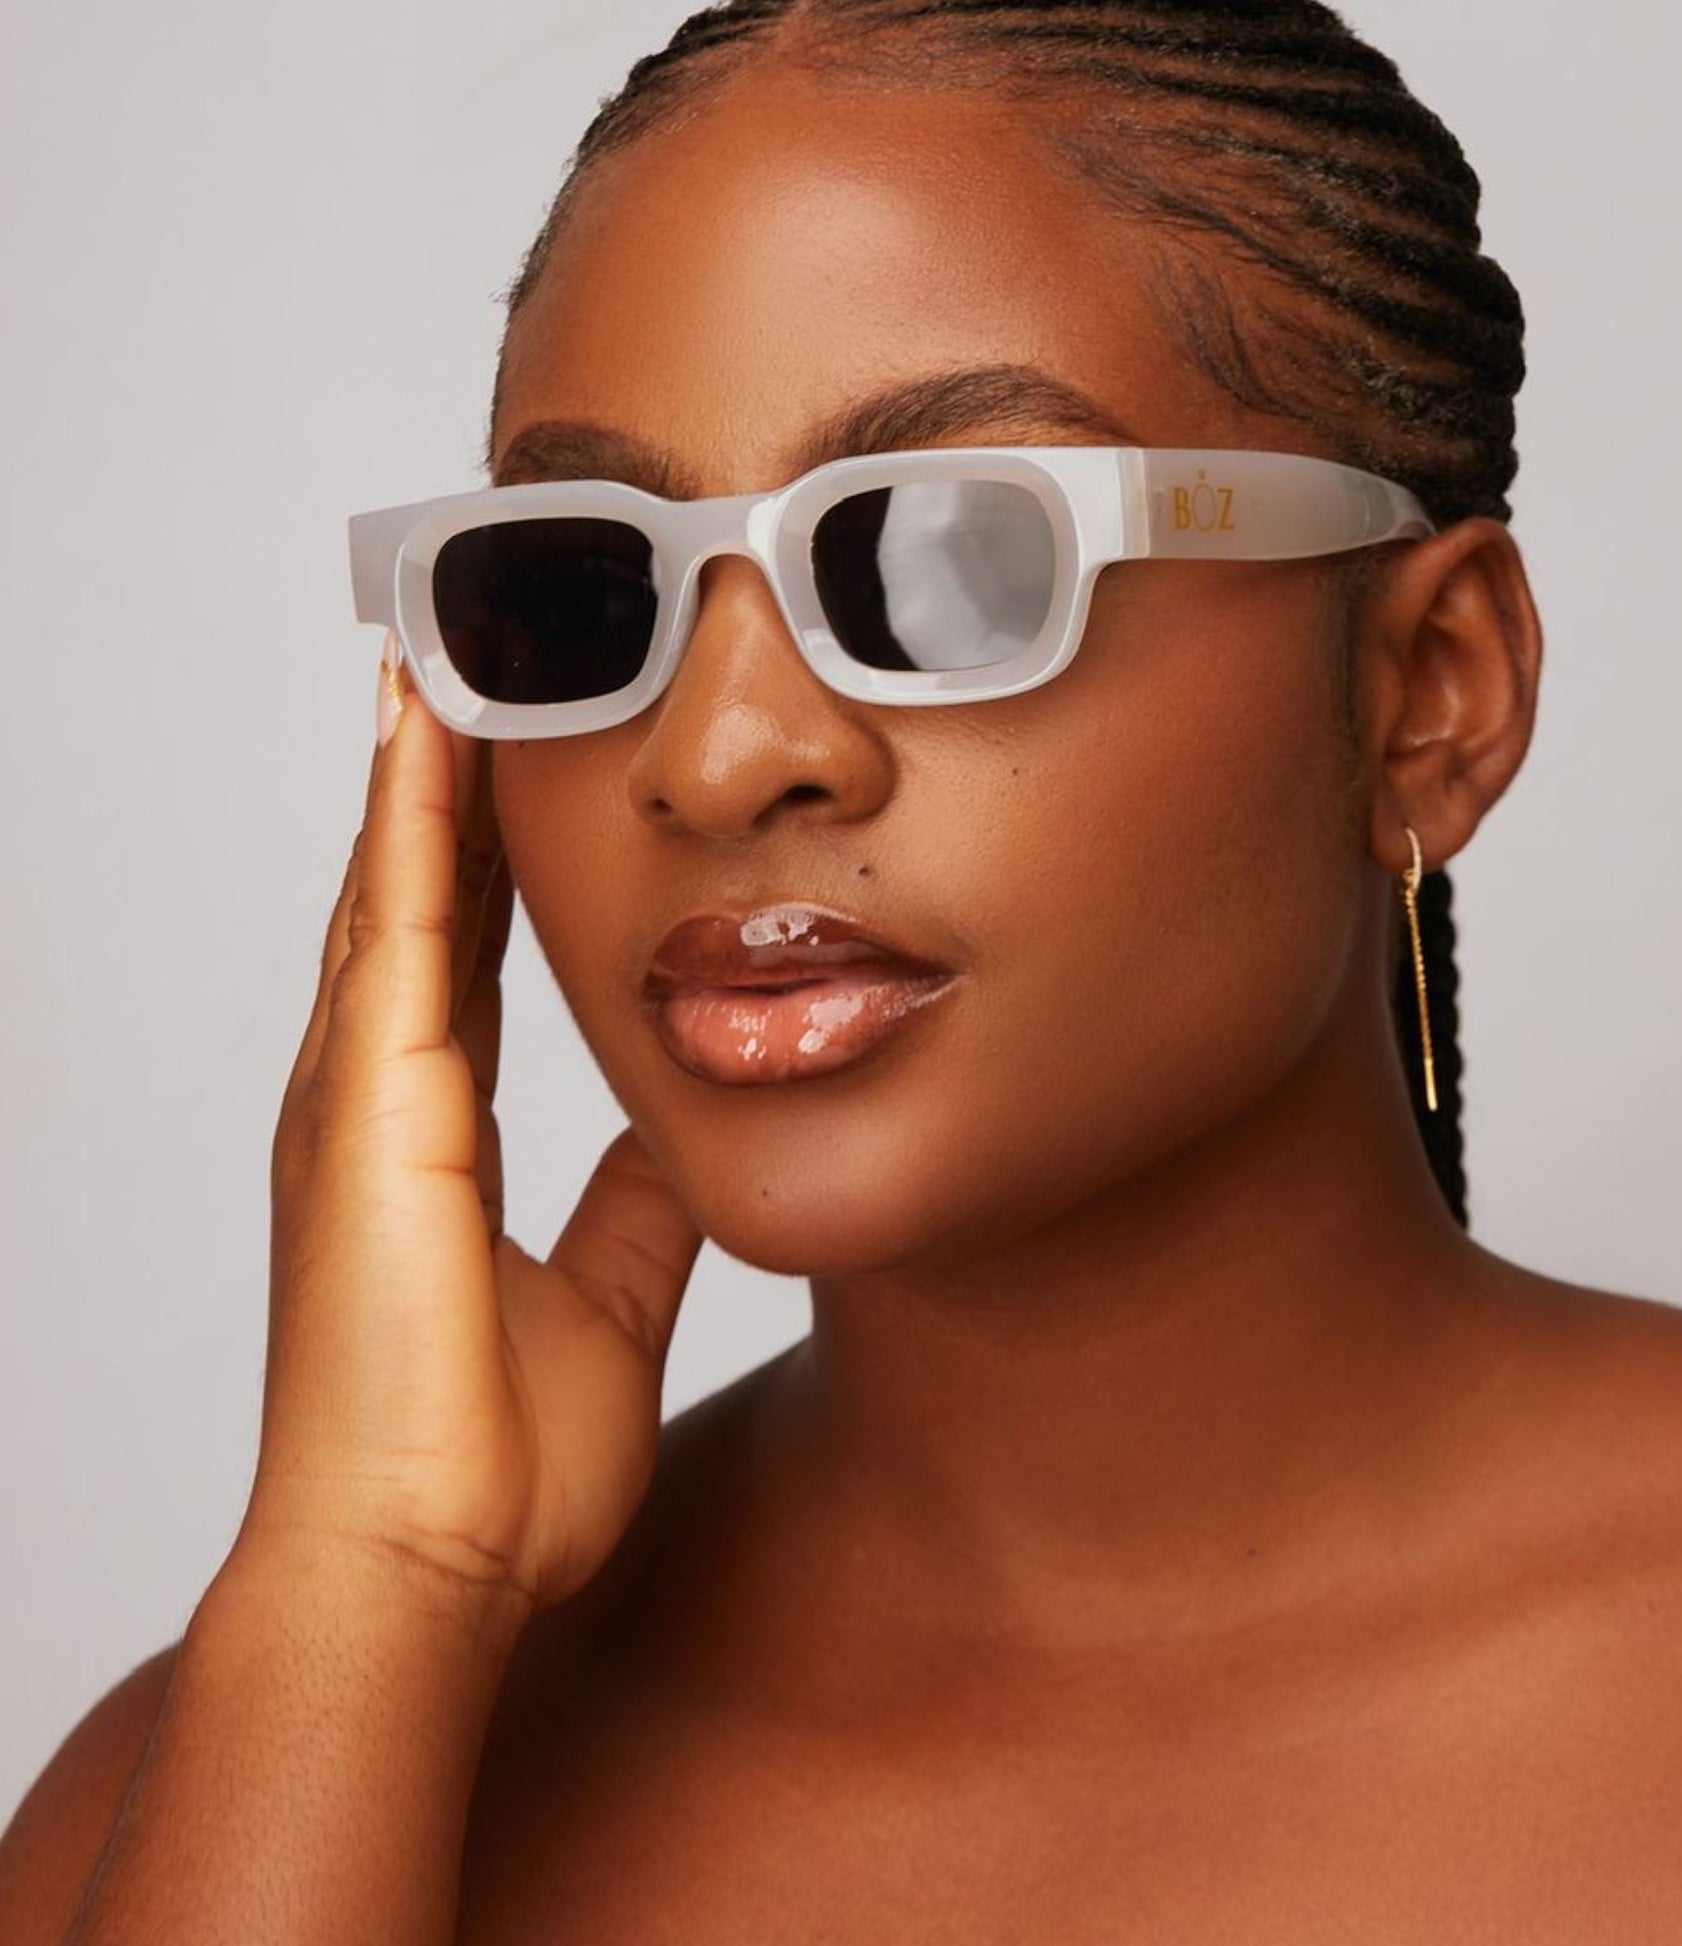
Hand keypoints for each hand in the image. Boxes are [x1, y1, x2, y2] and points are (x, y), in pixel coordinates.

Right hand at [244, 634, 703, 1629]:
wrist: (424, 1571)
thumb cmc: (492, 1470)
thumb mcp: (607, 1305)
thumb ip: (632, 1216)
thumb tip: (677, 1148)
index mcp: (431, 1136)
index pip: (463, 958)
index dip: (484, 862)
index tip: (524, 775)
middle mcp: (379, 1097)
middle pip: (421, 898)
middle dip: (449, 786)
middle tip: (480, 666)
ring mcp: (358, 1094)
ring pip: (393, 884)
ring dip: (423, 767)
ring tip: (453, 650)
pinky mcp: (367, 1105)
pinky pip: (393, 922)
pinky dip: (408, 816)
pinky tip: (427, 723)